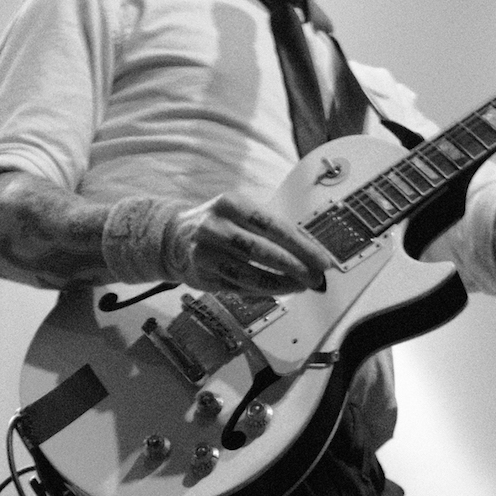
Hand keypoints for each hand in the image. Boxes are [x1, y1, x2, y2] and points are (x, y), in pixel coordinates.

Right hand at [165, 194, 330, 296]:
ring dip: (280, 283)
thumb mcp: (241, 214)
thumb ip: (272, 230)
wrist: (174, 237)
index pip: (274, 225)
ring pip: (250, 273)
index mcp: (231, 204)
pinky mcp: (202, 274)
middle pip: (263, 249)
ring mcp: (206, 251)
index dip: (302, 245)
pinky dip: (262, 291)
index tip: (322, 260)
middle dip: (294, 266)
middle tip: (314, 278)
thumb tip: (310, 252)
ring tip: (299, 287)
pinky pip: (238, 286)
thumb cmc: (220, 225)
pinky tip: (277, 291)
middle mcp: (216, 225)